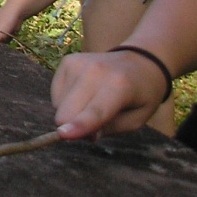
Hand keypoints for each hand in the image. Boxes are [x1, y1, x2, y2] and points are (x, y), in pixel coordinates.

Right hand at [51, 51, 167, 139]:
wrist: (138, 62)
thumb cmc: (140, 96)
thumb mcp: (137, 120)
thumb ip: (110, 129)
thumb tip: (80, 134)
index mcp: (120, 86)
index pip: (96, 111)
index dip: (79, 125)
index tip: (62, 135)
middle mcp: (95, 71)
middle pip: (68, 111)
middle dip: (74, 125)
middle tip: (94, 123)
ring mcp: (77, 64)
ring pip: (59, 105)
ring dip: (71, 112)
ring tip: (92, 102)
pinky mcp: (67, 61)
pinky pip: (56, 95)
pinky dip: (66, 100)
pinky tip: (83, 93)